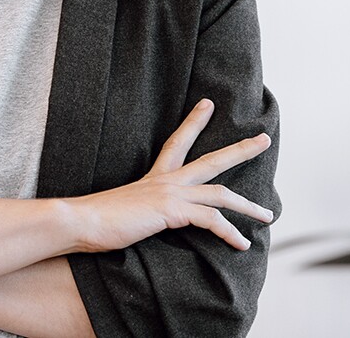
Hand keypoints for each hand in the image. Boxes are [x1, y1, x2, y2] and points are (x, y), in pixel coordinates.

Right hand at [67, 99, 272, 251]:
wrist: (81, 221)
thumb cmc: (97, 220)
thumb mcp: (125, 210)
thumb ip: (141, 210)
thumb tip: (143, 219)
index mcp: (154, 176)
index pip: (177, 142)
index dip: (194, 122)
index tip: (208, 104)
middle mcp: (166, 180)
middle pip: (213, 159)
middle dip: (241, 149)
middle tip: (264, 139)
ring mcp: (170, 193)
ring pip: (221, 193)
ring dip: (248, 206)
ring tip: (268, 216)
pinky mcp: (172, 210)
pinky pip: (211, 220)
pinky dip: (230, 233)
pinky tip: (242, 244)